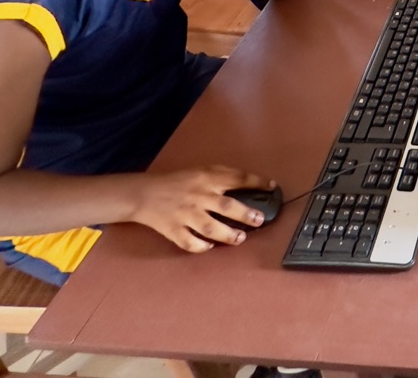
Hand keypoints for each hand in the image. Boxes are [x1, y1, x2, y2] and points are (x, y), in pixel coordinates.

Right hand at [130, 165, 276, 251]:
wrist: (144, 193)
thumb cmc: (178, 182)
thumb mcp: (200, 171)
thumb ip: (221, 177)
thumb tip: (247, 186)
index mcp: (206, 178)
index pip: (237, 178)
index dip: (257, 182)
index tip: (272, 188)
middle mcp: (198, 196)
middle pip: (226, 206)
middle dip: (245, 214)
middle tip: (259, 220)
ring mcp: (186, 215)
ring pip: (210, 227)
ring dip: (228, 234)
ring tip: (240, 238)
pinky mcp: (174, 230)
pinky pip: (190, 242)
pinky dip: (201, 246)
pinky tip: (210, 246)